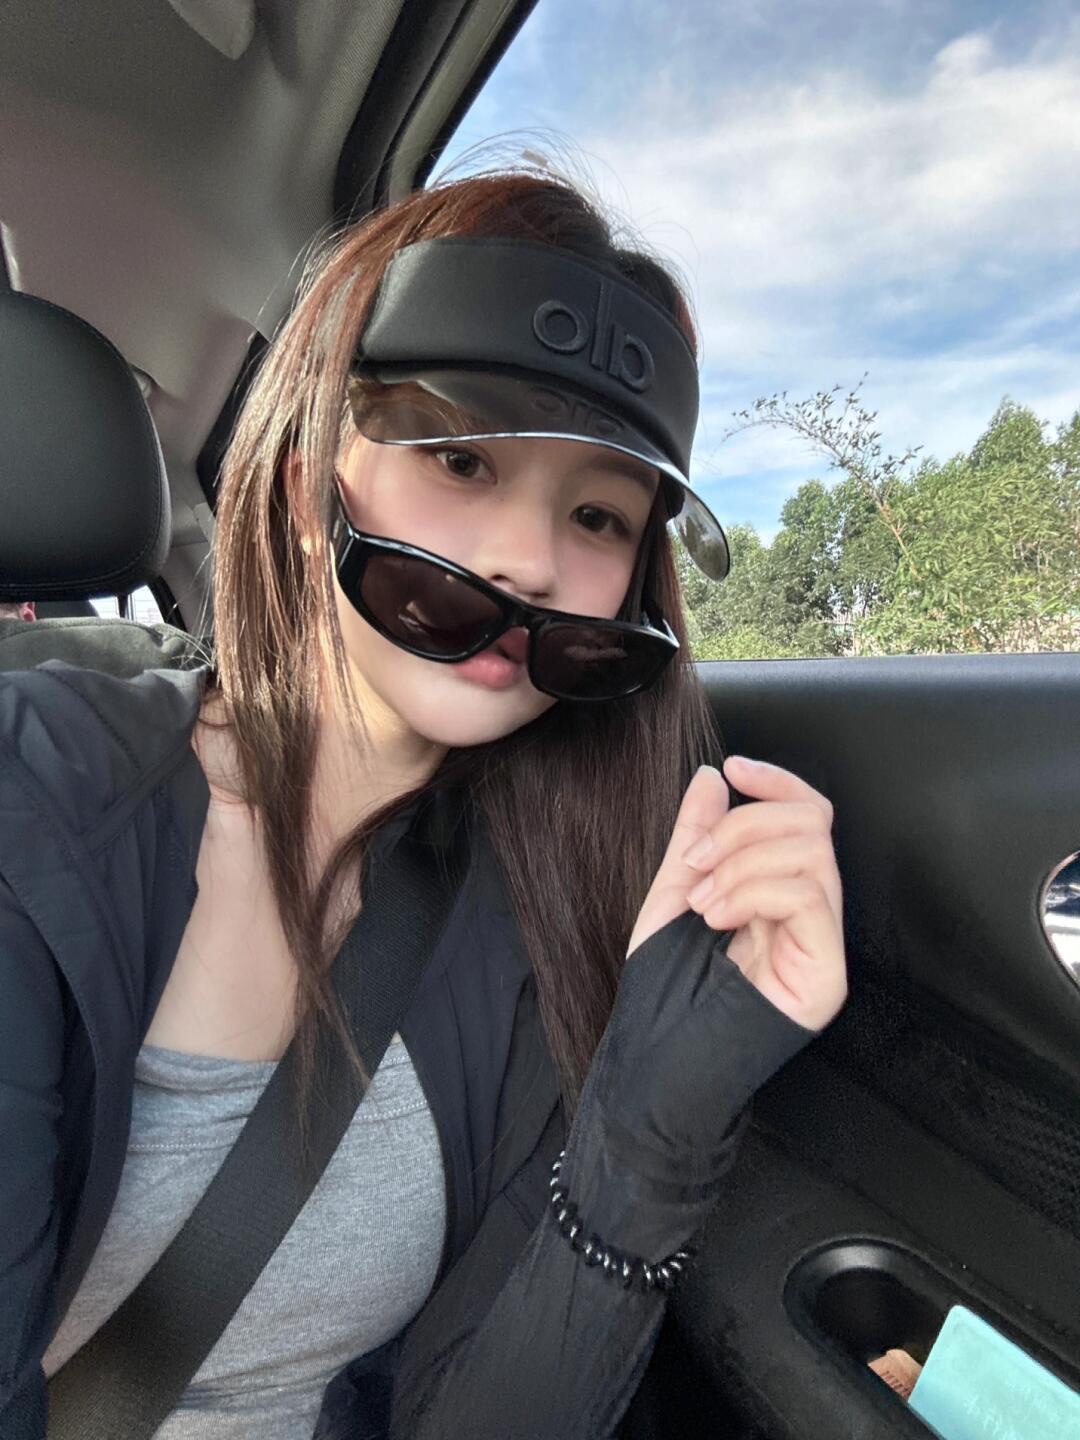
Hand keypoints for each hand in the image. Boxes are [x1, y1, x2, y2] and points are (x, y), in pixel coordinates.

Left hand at [627, 757, 846, 1031]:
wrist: (658, 1060)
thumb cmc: (664, 988)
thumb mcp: (674, 893)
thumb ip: (696, 835)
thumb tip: (713, 776)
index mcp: (781, 891)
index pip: (807, 814)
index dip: (776, 781)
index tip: (734, 765)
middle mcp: (813, 914)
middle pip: (811, 823)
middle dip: (744, 826)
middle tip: (696, 863)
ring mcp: (824, 945)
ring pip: (811, 853)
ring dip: (741, 862)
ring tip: (702, 901)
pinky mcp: (827, 974)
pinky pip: (808, 897)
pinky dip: (753, 891)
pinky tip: (716, 918)